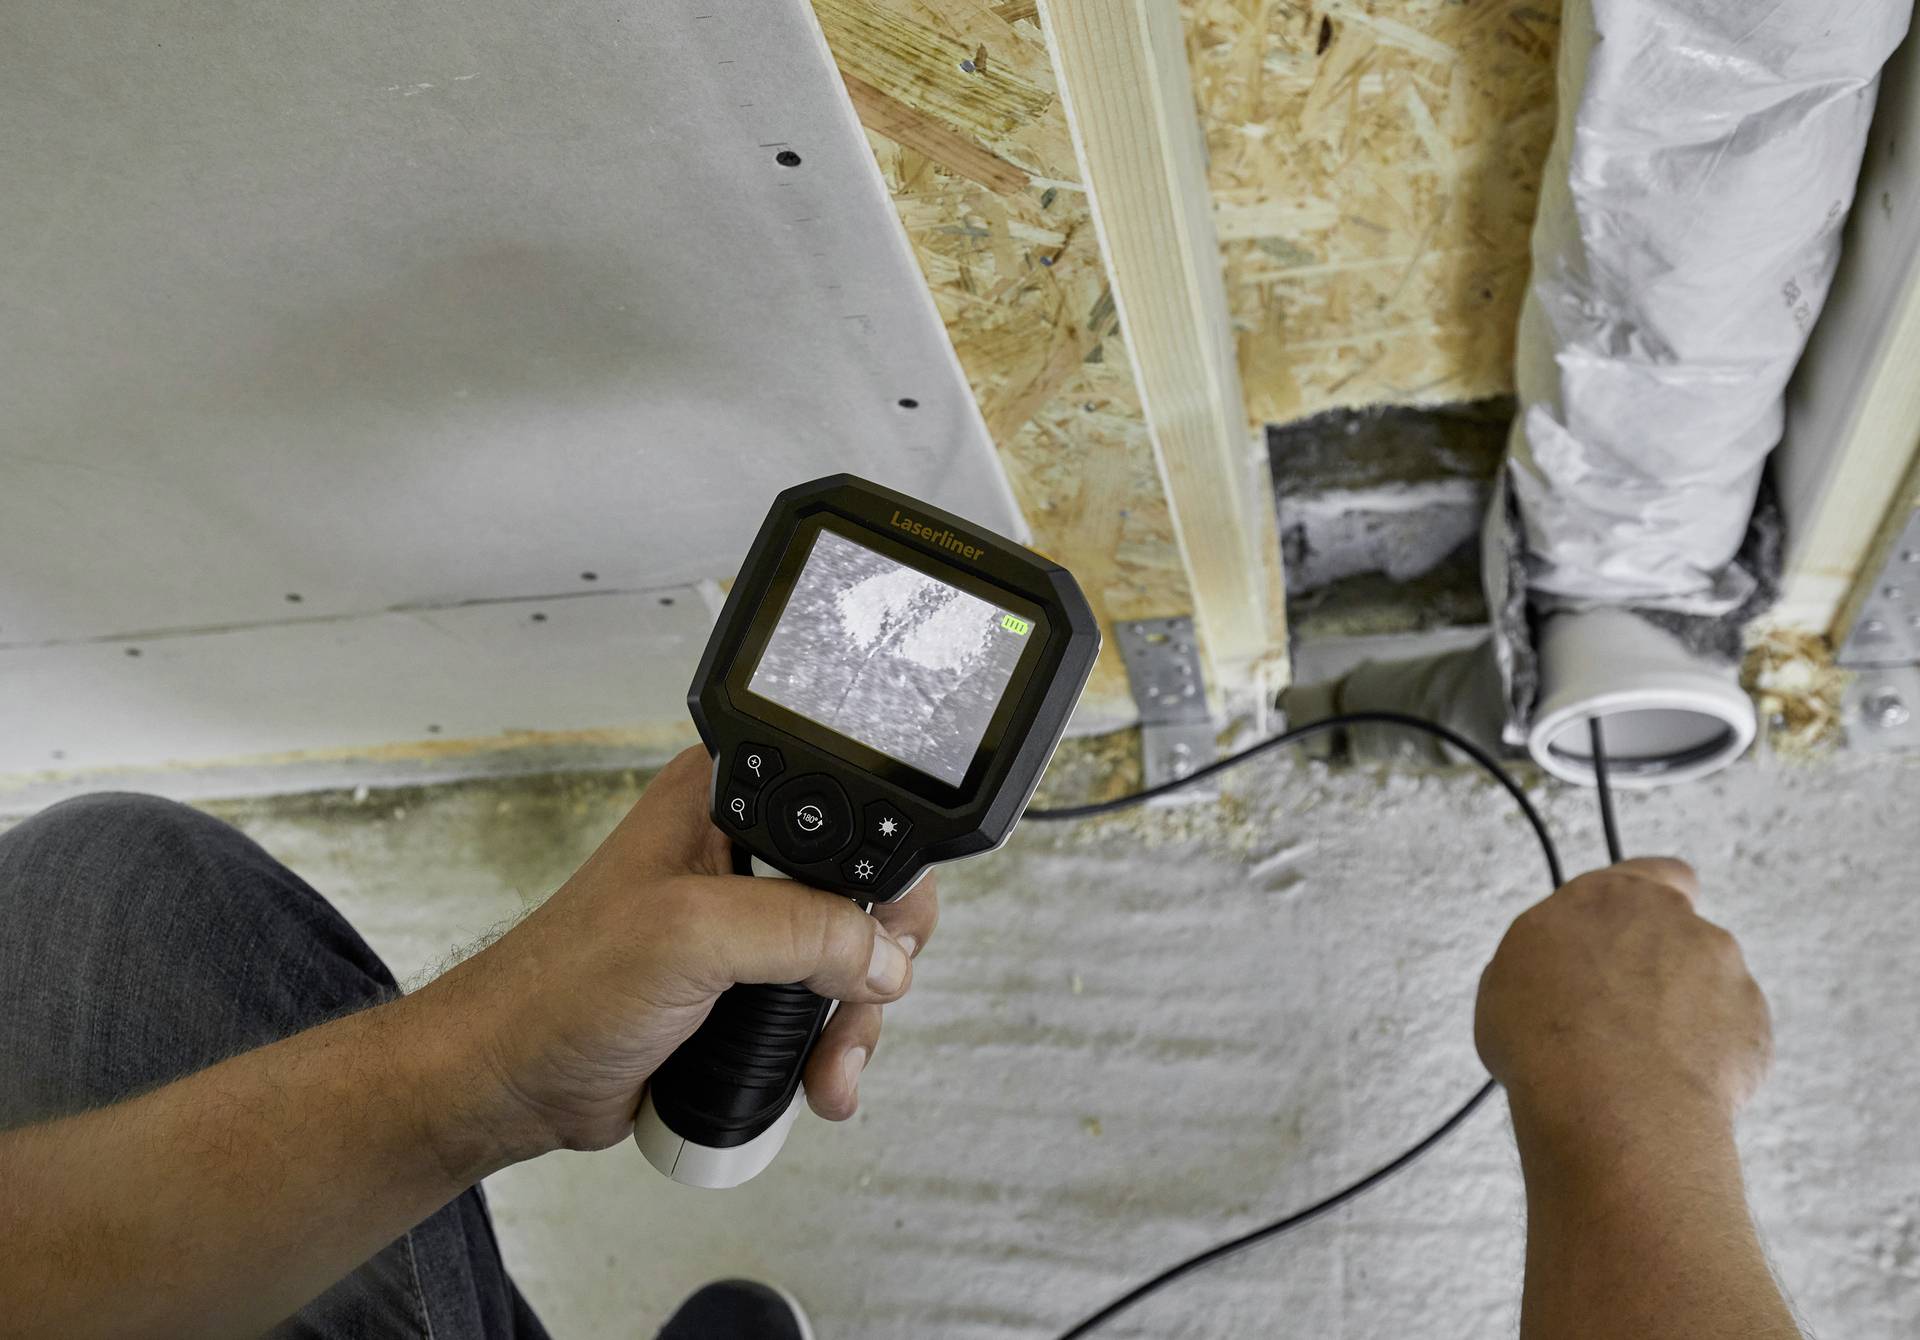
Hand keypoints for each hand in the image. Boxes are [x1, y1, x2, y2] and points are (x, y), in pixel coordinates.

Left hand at [415, 746, 937, 1160]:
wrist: (514, 1078)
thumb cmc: (561, 986)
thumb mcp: (690, 934)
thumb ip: (801, 928)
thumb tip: (883, 958)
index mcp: (730, 797)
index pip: (849, 808)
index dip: (877, 869)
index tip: (871, 933)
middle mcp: (744, 850)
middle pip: (866, 889)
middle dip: (874, 959)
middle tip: (857, 997)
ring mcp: (748, 920)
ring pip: (856, 958)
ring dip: (855, 1019)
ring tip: (827, 1064)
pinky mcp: (747, 983)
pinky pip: (824, 1007)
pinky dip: (833, 1047)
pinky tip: (819, 1079)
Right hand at [1474, 858, 1770, 1133]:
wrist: (1608, 1101)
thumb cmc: (1545, 1035)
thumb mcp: (1509, 976)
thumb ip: (1550, 956)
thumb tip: (1556, 976)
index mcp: (1613, 896)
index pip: (1658, 873)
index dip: (1654, 902)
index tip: (1634, 934)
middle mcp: (1677, 921)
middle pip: (1684, 935)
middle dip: (1664, 970)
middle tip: (1622, 1016)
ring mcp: (1726, 971)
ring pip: (1711, 986)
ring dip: (1687, 1013)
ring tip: (1643, 1063)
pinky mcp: (1754, 1025)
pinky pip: (1732, 1037)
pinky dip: (1709, 1057)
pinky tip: (1669, 1084)